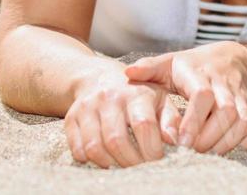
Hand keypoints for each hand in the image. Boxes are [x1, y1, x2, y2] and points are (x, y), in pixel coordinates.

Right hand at [64, 69, 181, 168]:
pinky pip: (77, 147)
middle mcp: (109, 97)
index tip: (157, 161)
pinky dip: (90, 159)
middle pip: (116, 140)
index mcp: (135, 93)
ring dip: (110, 164)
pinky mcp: (72, 117)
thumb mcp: (160, 99)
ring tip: (122, 165)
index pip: (144, 125)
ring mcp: (87, 107)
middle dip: (130, 162)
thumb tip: (174, 141)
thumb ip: (171, 119)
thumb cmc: (137, 94)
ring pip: (95, 146)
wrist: (99, 77)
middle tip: (139, 169)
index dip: (151, 149)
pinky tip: (104, 158)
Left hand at [124, 43, 246, 155]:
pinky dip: (245, 142)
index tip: (182, 141)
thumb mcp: (170, 62)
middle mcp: (224, 84)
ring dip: (226, 142)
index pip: (203, 95)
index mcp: (200, 73)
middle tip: (192, 151)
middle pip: (226, 112)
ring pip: (242, 121)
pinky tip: (227, 148)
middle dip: (210, 136)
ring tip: (206, 154)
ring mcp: (241, 97)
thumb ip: (149, 68)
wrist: (233, 59)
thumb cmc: (194, 65)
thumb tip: (128, 73)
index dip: (194, 119)